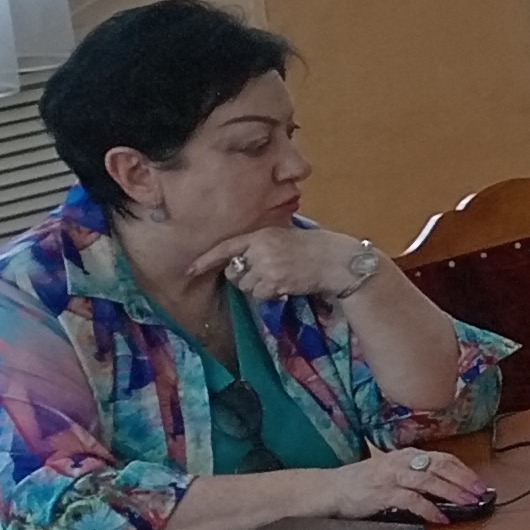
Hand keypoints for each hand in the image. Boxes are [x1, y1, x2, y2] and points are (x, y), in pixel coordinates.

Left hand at [197, 226, 382, 302]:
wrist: (339, 261)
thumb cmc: (317, 247)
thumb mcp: (287, 236)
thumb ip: (263, 245)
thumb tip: (241, 262)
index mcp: (263, 234)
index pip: (227, 247)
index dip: (206, 260)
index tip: (190, 269)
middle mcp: (261, 249)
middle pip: (234, 271)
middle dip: (244, 276)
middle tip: (265, 275)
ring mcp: (268, 266)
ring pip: (246, 286)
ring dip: (259, 287)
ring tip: (281, 279)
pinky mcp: (276, 283)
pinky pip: (261, 295)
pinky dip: (271, 295)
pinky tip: (287, 286)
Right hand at [317, 448, 488, 521]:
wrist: (329, 488)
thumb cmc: (362, 482)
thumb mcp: (392, 471)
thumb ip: (416, 475)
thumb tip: (446, 487)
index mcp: (407, 455)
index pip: (443, 458)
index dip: (464, 470)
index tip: (480, 483)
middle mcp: (402, 461)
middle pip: (441, 466)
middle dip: (465, 479)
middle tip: (482, 492)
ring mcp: (392, 476)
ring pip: (430, 480)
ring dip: (453, 492)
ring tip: (469, 503)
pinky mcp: (383, 493)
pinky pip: (412, 500)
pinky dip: (429, 509)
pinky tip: (441, 518)